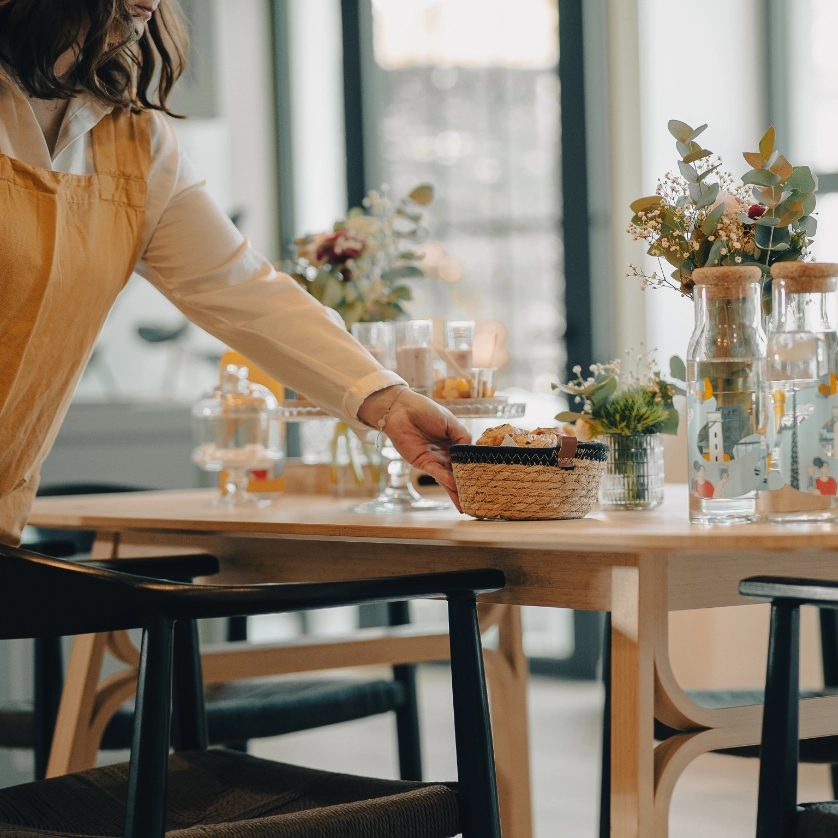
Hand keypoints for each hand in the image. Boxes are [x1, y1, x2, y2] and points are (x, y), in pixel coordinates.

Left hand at [358, 387, 470, 509]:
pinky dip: (446, 480)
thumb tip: (472, 451)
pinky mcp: (422, 462)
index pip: (467, 458)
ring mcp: (434, 459)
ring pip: (448, 477)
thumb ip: (462, 436)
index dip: (474, 467)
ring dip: (457, 489)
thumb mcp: (450, 421)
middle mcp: (445, 452)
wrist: (401, 409)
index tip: (485, 478)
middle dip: (467, 484)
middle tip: (478, 497)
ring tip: (467, 501)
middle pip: (458, 471)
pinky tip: (455, 488)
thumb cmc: (425, 410)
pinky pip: (436, 473)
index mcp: (453, 441)